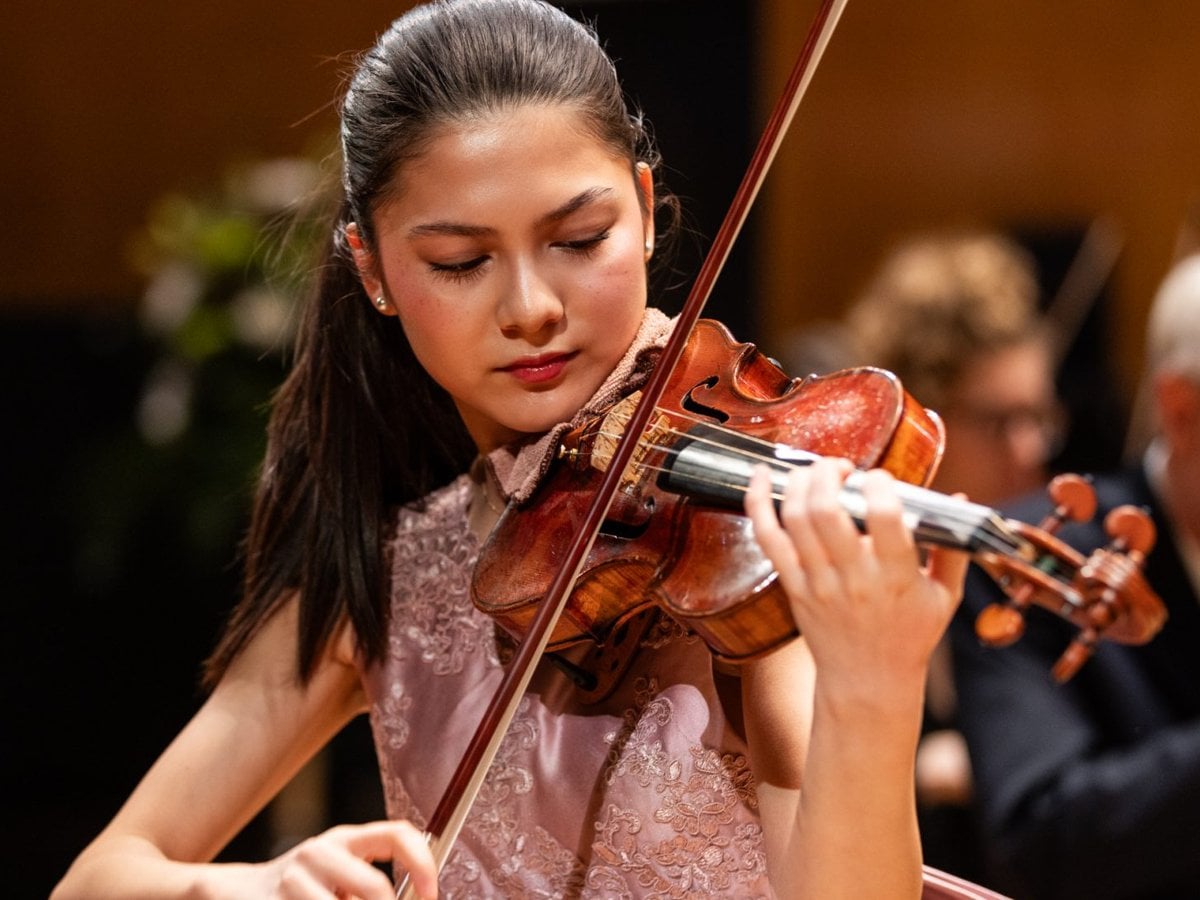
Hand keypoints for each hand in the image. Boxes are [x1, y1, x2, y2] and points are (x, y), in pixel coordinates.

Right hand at [256, 821, 436, 899]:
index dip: (422, 864)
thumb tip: (419, 897)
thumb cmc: (303, 890)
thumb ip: (370, 886)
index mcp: (345, 840)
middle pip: (375, 886)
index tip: (430, 895)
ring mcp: (294, 877)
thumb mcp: (340, 876)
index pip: (398, 835)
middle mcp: (321, 851)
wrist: (235, 893)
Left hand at [744, 459, 967, 695]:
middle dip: (829, 474)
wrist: (868, 682)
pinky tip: (761, 478)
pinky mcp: (793, 588)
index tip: (880, 478)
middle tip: (839, 468)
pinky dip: (758, 504)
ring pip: (796, 520)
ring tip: (813, 472)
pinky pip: (769, 539)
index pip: (885, 518)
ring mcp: (819, 583)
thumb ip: (952, 549)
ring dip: (799, 483)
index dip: (880, 485)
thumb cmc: (909, 637)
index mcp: (896, 577)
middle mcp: (853, 578)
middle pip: (828, 512)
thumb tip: (959, 499)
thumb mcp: (943, 597)